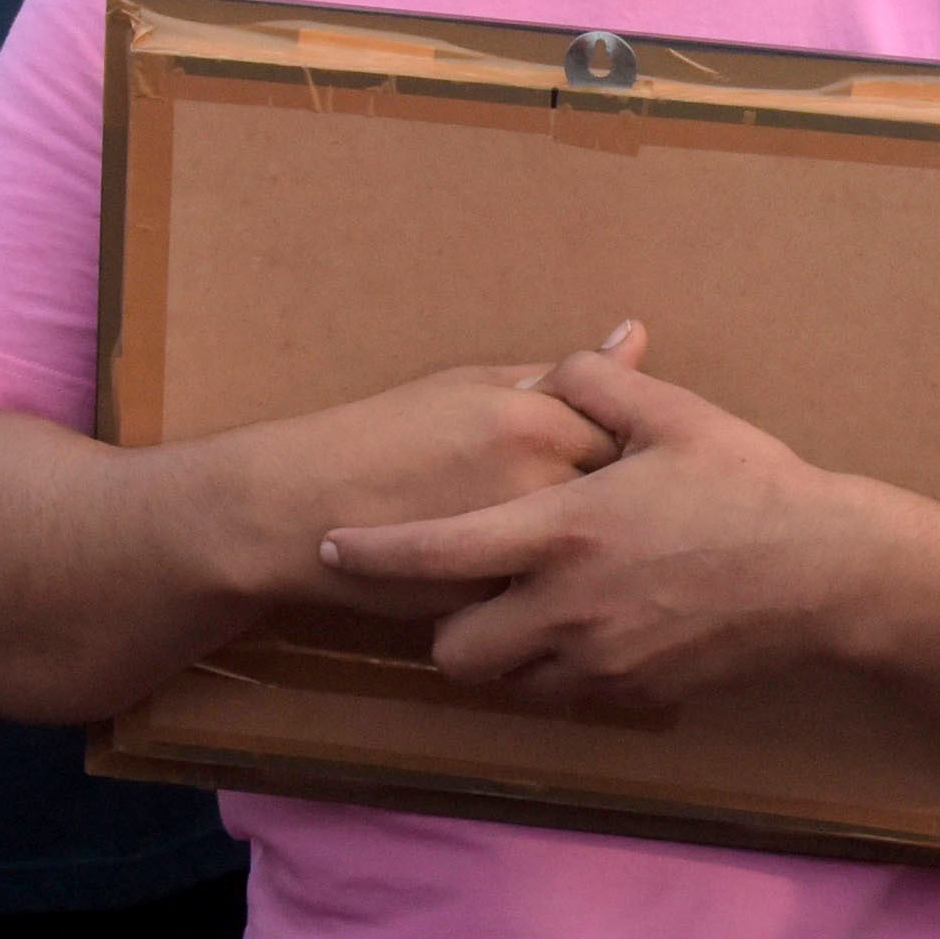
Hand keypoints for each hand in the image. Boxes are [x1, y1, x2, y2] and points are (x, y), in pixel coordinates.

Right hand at [245, 361, 629, 615]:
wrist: (299, 509)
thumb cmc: (386, 436)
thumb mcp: (472, 386)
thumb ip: (562, 376)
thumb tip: (637, 336)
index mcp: (534, 416)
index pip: (634, 432)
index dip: (640, 450)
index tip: (637, 461)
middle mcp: (535, 479)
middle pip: (628, 499)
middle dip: (632, 507)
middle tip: (628, 512)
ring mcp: (517, 547)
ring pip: (598, 557)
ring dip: (606, 555)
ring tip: (602, 551)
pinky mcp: (495, 602)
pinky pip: (558, 601)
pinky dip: (565, 595)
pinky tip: (558, 587)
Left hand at [317, 325, 876, 707]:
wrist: (827, 572)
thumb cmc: (748, 484)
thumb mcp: (674, 414)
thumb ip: (597, 381)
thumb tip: (557, 365)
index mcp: (561, 529)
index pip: (434, 553)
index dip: (371, 553)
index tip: (332, 544)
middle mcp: (567, 608)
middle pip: (454, 654)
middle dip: (446, 629)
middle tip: (471, 593)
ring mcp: (603, 662)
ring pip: (509, 685)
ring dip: (505, 656)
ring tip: (533, 612)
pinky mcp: (638, 694)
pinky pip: (570, 697)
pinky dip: (563, 672)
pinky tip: (596, 629)